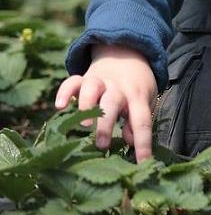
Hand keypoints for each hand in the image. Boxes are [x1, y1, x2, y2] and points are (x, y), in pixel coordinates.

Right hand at [54, 44, 157, 161]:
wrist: (127, 51)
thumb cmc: (136, 85)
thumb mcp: (145, 100)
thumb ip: (137, 121)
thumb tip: (131, 141)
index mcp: (137, 95)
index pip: (142, 120)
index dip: (143, 143)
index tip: (142, 162)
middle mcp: (117, 87)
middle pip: (112, 103)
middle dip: (106, 124)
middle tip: (102, 145)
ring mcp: (99, 81)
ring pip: (91, 88)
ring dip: (86, 105)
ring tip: (84, 124)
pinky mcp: (83, 77)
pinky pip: (72, 81)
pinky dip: (65, 92)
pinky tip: (60, 106)